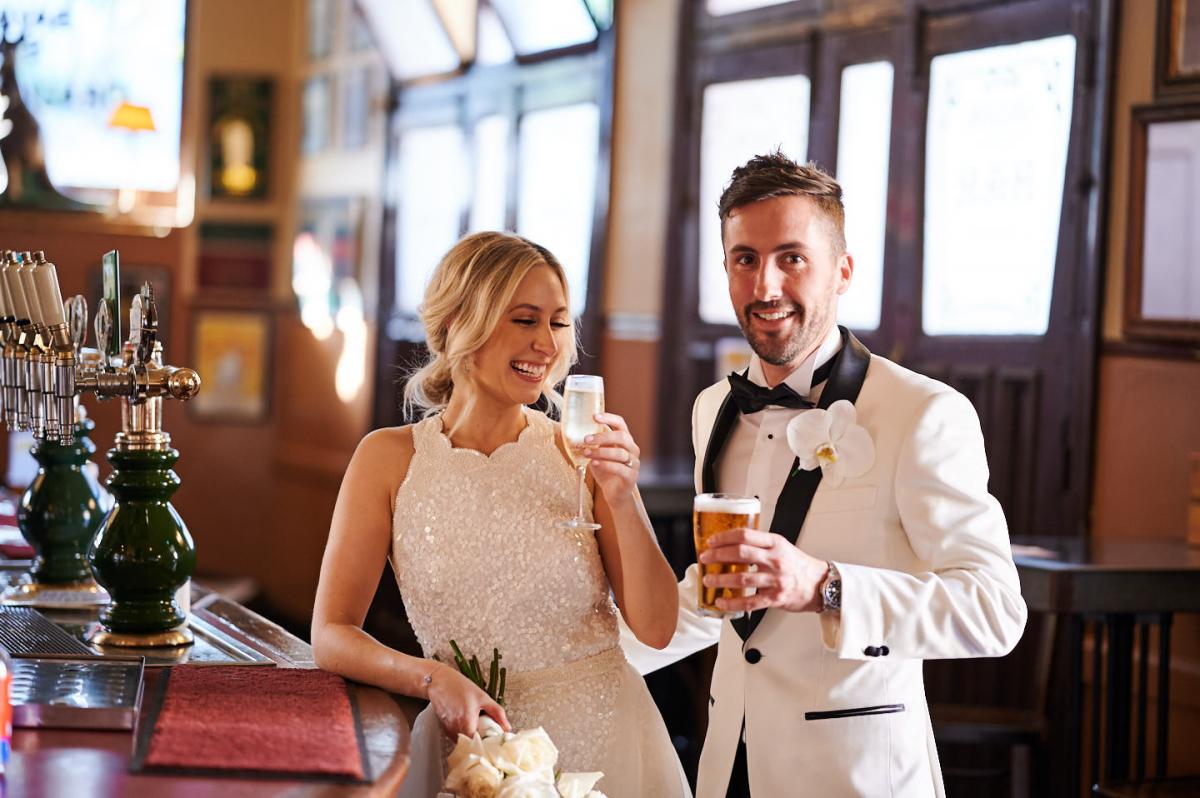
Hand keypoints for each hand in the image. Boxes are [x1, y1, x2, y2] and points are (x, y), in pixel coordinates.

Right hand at [425, 663, 510, 738]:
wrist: (438, 681)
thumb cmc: (460, 686)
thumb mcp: (483, 697)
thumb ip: (497, 713)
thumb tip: (508, 727)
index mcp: (466, 723)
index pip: (478, 745)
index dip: (486, 745)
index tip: (493, 742)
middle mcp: (455, 729)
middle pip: (471, 744)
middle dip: (480, 741)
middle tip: (488, 733)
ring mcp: (448, 730)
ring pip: (463, 741)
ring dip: (471, 737)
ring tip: (478, 726)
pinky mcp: (444, 728)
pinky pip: (456, 736)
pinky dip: (463, 732)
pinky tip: (467, 722)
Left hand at [582, 412, 639, 503]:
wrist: (615, 494)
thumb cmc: (606, 470)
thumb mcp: (599, 453)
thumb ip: (595, 443)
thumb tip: (577, 431)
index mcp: (625, 440)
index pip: (621, 424)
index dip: (609, 418)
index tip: (594, 416)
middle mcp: (632, 449)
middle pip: (621, 437)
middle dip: (602, 437)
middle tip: (586, 439)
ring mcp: (634, 463)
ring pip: (620, 453)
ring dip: (601, 452)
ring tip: (586, 453)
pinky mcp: (631, 477)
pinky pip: (619, 469)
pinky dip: (605, 465)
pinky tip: (594, 463)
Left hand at [699, 528, 827, 613]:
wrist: (820, 584)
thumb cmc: (798, 565)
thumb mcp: (782, 547)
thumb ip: (760, 544)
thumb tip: (732, 544)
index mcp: (775, 543)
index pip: (745, 535)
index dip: (724, 537)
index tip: (711, 541)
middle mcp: (775, 560)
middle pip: (740, 554)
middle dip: (718, 555)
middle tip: (705, 558)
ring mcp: (775, 580)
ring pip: (742, 578)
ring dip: (720, 579)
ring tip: (708, 580)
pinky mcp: (775, 598)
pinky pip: (749, 602)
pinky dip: (732, 603)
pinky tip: (722, 602)